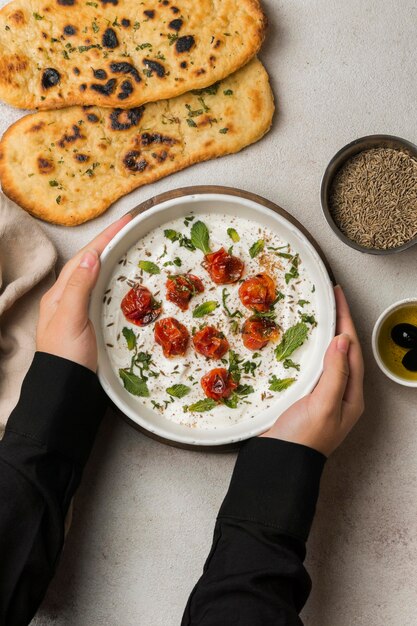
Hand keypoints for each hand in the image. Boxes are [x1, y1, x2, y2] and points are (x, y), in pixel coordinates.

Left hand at [36, 214, 131, 371]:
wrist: (65, 389)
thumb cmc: (65, 356)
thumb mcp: (70, 320)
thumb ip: (79, 288)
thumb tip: (92, 256)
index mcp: (60, 294)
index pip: (85, 257)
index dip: (105, 237)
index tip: (125, 221)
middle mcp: (69, 298)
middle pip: (91, 262)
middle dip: (110, 242)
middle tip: (132, 228)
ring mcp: (80, 310)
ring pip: (98, 276)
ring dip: (114, 258)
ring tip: (132, 245)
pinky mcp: (92, 322)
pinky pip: (104, 292)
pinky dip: (116, 280)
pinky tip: (126, 280)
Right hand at [261, 285, 363, 455]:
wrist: (279, 463)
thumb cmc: (303, 440)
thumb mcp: (323, 406)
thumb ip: (336, 373)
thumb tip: (343, 340)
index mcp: (351, 396)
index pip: (352, 349)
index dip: (346, 320)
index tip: (338, 296)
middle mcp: (340, 394)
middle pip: (343, 350)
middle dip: (338, 323)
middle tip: (330, 298)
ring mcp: (322, 395)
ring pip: (327, 356)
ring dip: (324, 334)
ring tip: (318, 313)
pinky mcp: (304, 396)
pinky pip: (311, 365)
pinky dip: (308, 348)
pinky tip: (300, 341)